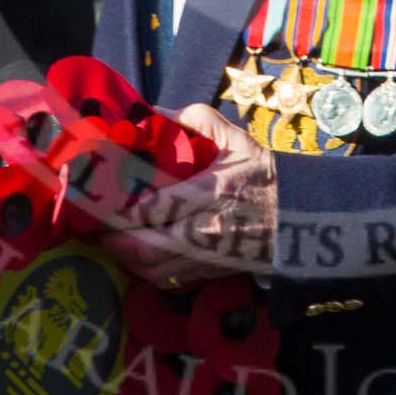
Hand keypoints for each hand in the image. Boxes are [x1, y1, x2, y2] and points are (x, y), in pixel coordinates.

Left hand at [100, 104, 276, 286]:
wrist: (301, 216)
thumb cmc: (264, 174)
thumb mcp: (236, 139)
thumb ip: (194, 121)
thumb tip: (152, 113)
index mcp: (213, 191)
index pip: (157, 207)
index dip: (123, 209)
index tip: (101, 199)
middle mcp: (207, 230)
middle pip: (146, 247)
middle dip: (114, 239)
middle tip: (95, 224)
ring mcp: (208, 257)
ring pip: (152, 270)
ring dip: (124, 258)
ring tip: (109, 240)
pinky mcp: (210, 273)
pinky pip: (166, 281)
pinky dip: (143, 272)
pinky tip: (134, 256)